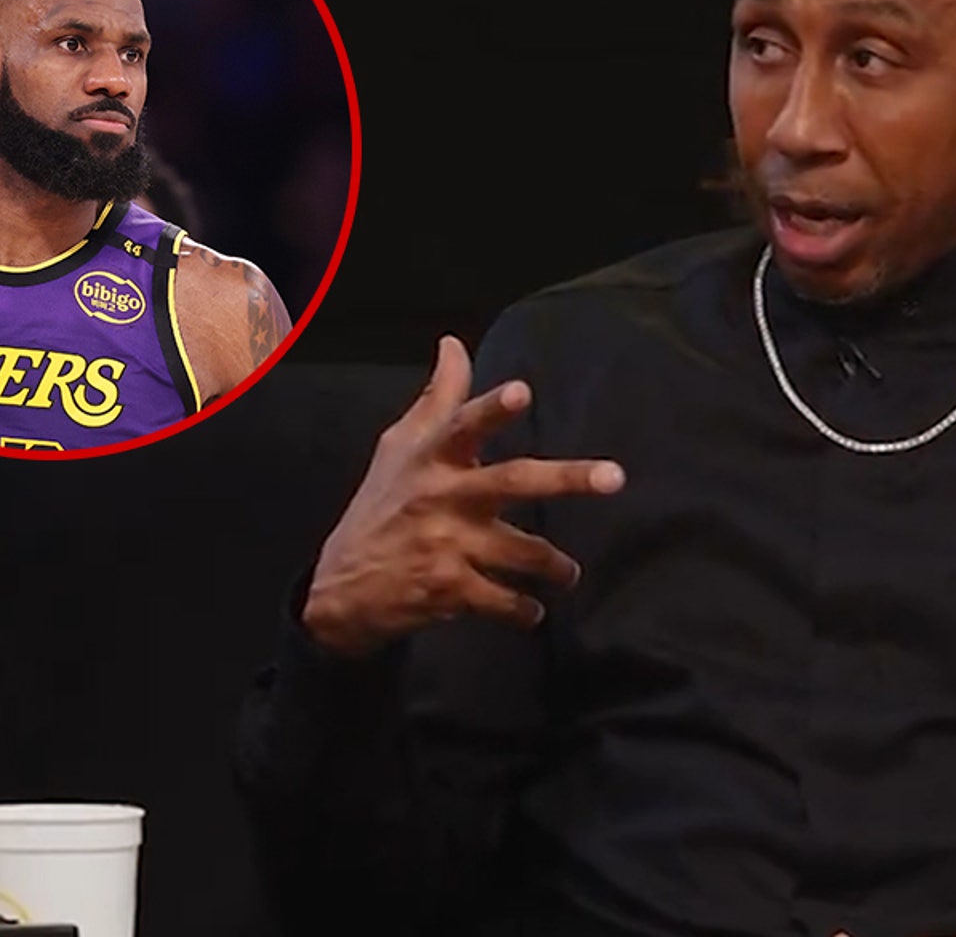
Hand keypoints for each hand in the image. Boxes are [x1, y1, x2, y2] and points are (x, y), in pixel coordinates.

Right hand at [301, 335, 623, 656]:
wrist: (340, 591)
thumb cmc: (380, 507)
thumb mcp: (398, 448)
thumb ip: (436, 398)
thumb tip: (454, 342)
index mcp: (431, 459)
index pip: (461, 424)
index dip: (492, 408)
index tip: (523, 391)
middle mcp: (442, 498)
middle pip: (513, 482)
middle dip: (567, 479)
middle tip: (615, 477)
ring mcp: (446, 546)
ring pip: (522, 552)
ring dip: (555, 566)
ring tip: (568, 574)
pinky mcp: (449, 591)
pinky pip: (503, 601)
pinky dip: (524, 611)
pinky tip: (532, 612)